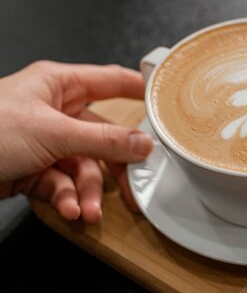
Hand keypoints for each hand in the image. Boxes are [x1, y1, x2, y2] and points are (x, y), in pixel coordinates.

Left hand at [0, 61, 152, 222]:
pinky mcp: (33, 168)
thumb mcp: (52, 133)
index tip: (167, 101)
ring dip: (86, 192)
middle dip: (113, 166)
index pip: (110, 80)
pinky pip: (62, 183)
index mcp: (58, 85)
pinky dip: (65, 198)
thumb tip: (142, 143)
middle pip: (102, 135)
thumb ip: (103, 140)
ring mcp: (44, 141)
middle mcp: (54, 110)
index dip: (140, 89)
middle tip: (132, 187)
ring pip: (83, 166)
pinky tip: (65, 210)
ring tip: (85, 212)